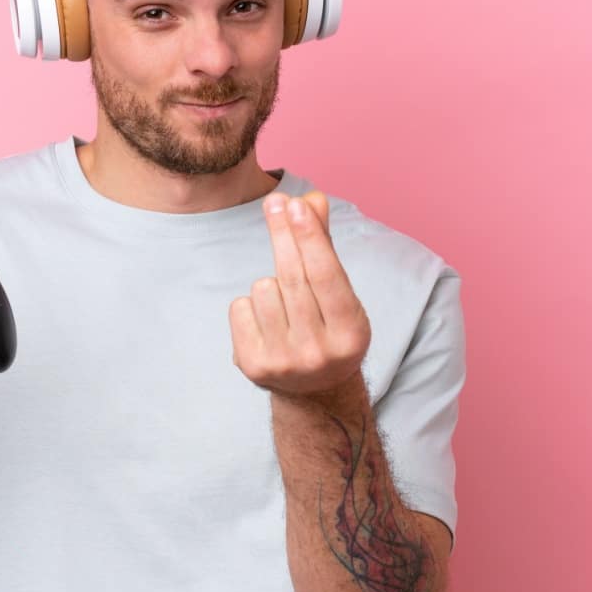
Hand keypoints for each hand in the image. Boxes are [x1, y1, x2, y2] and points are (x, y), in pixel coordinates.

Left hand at [230, 191, 371, 397]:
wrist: (314, 392)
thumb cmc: (329, 329)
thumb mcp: (340, 294)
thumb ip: (325, 247)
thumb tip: (313, 199)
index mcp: (350, 335)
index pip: (326, 275)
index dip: (310, 237)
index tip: (296, 204)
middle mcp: (319, 352)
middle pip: (292, 277)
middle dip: (283, 234)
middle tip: (275, 201)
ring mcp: (284, 362)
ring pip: (263, 289)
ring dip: (270, 284)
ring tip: (285, 305)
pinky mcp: (253, 366)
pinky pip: (240, 307)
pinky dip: (250, 305)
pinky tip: (266, 322)